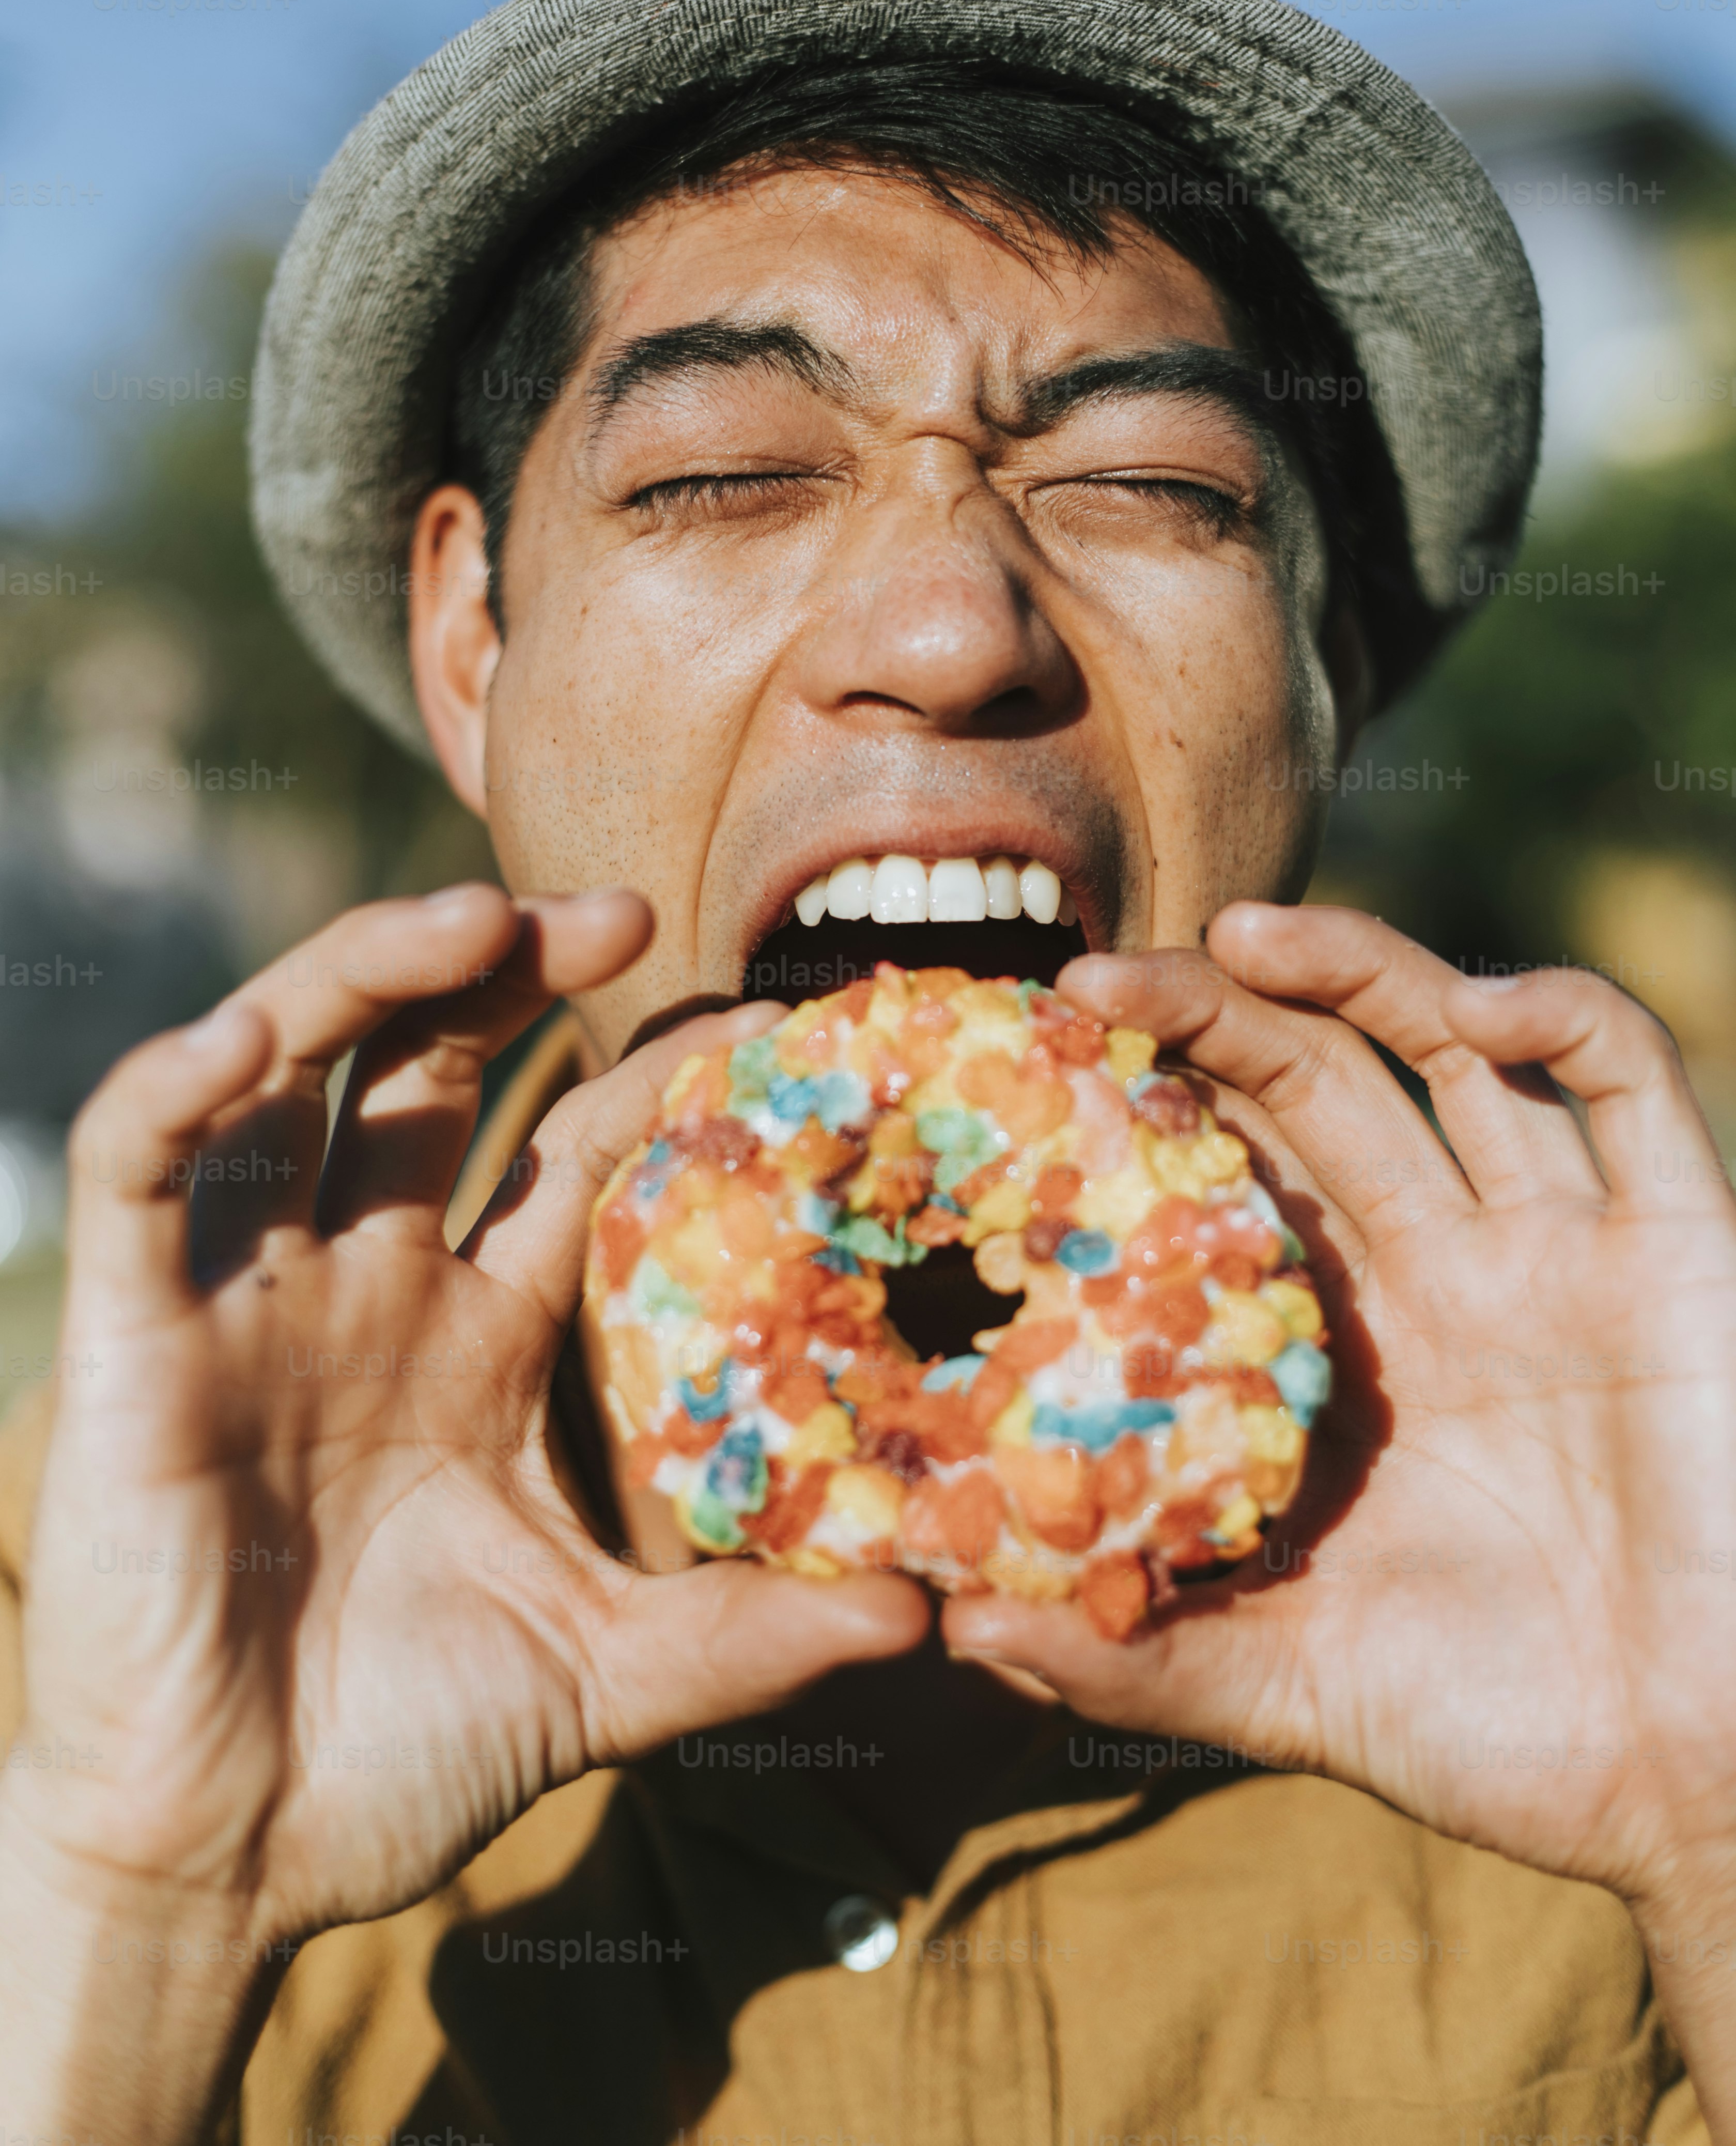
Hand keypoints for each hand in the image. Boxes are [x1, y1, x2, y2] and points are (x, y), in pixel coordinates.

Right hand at [7, 885, 923, 1949]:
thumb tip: (928, 1612)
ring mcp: (250, 1294)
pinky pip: (141, 1162)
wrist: (225, 1863)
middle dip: (513, 968)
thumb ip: (752, 1634)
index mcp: (478, 1335)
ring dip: (374, 974)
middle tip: (625, 909)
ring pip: (295, 1068)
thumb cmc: (405, 1759)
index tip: (771, 1021)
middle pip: (434, 1064)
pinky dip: (182, 1083)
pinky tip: (250, 1035)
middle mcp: (369, 1284)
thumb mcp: (606, 1675)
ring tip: (477, 917)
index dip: (655, 1075)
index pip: (573, 1152)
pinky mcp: (135, 1329)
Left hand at [944, 905, 1735, 1926]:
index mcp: (1350, 1346)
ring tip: (1245, 932)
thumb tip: (958, 1630)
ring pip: (1452, 1043)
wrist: (1703, 1785)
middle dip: (1212, 1012)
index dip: (1142, 1107)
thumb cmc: (1504, 1740)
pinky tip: (1477, 1006)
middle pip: (1318, 1081)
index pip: (1229, 1176)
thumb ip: (1136, 1652)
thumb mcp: (1291, 1684)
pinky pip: (1631, 1077)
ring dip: (1356, 966)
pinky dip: (1559, 1011)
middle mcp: (1447, 1266)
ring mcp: (1563, 1244)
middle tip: (1100, 978)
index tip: (1032, 1066)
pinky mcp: (1682, 1241)